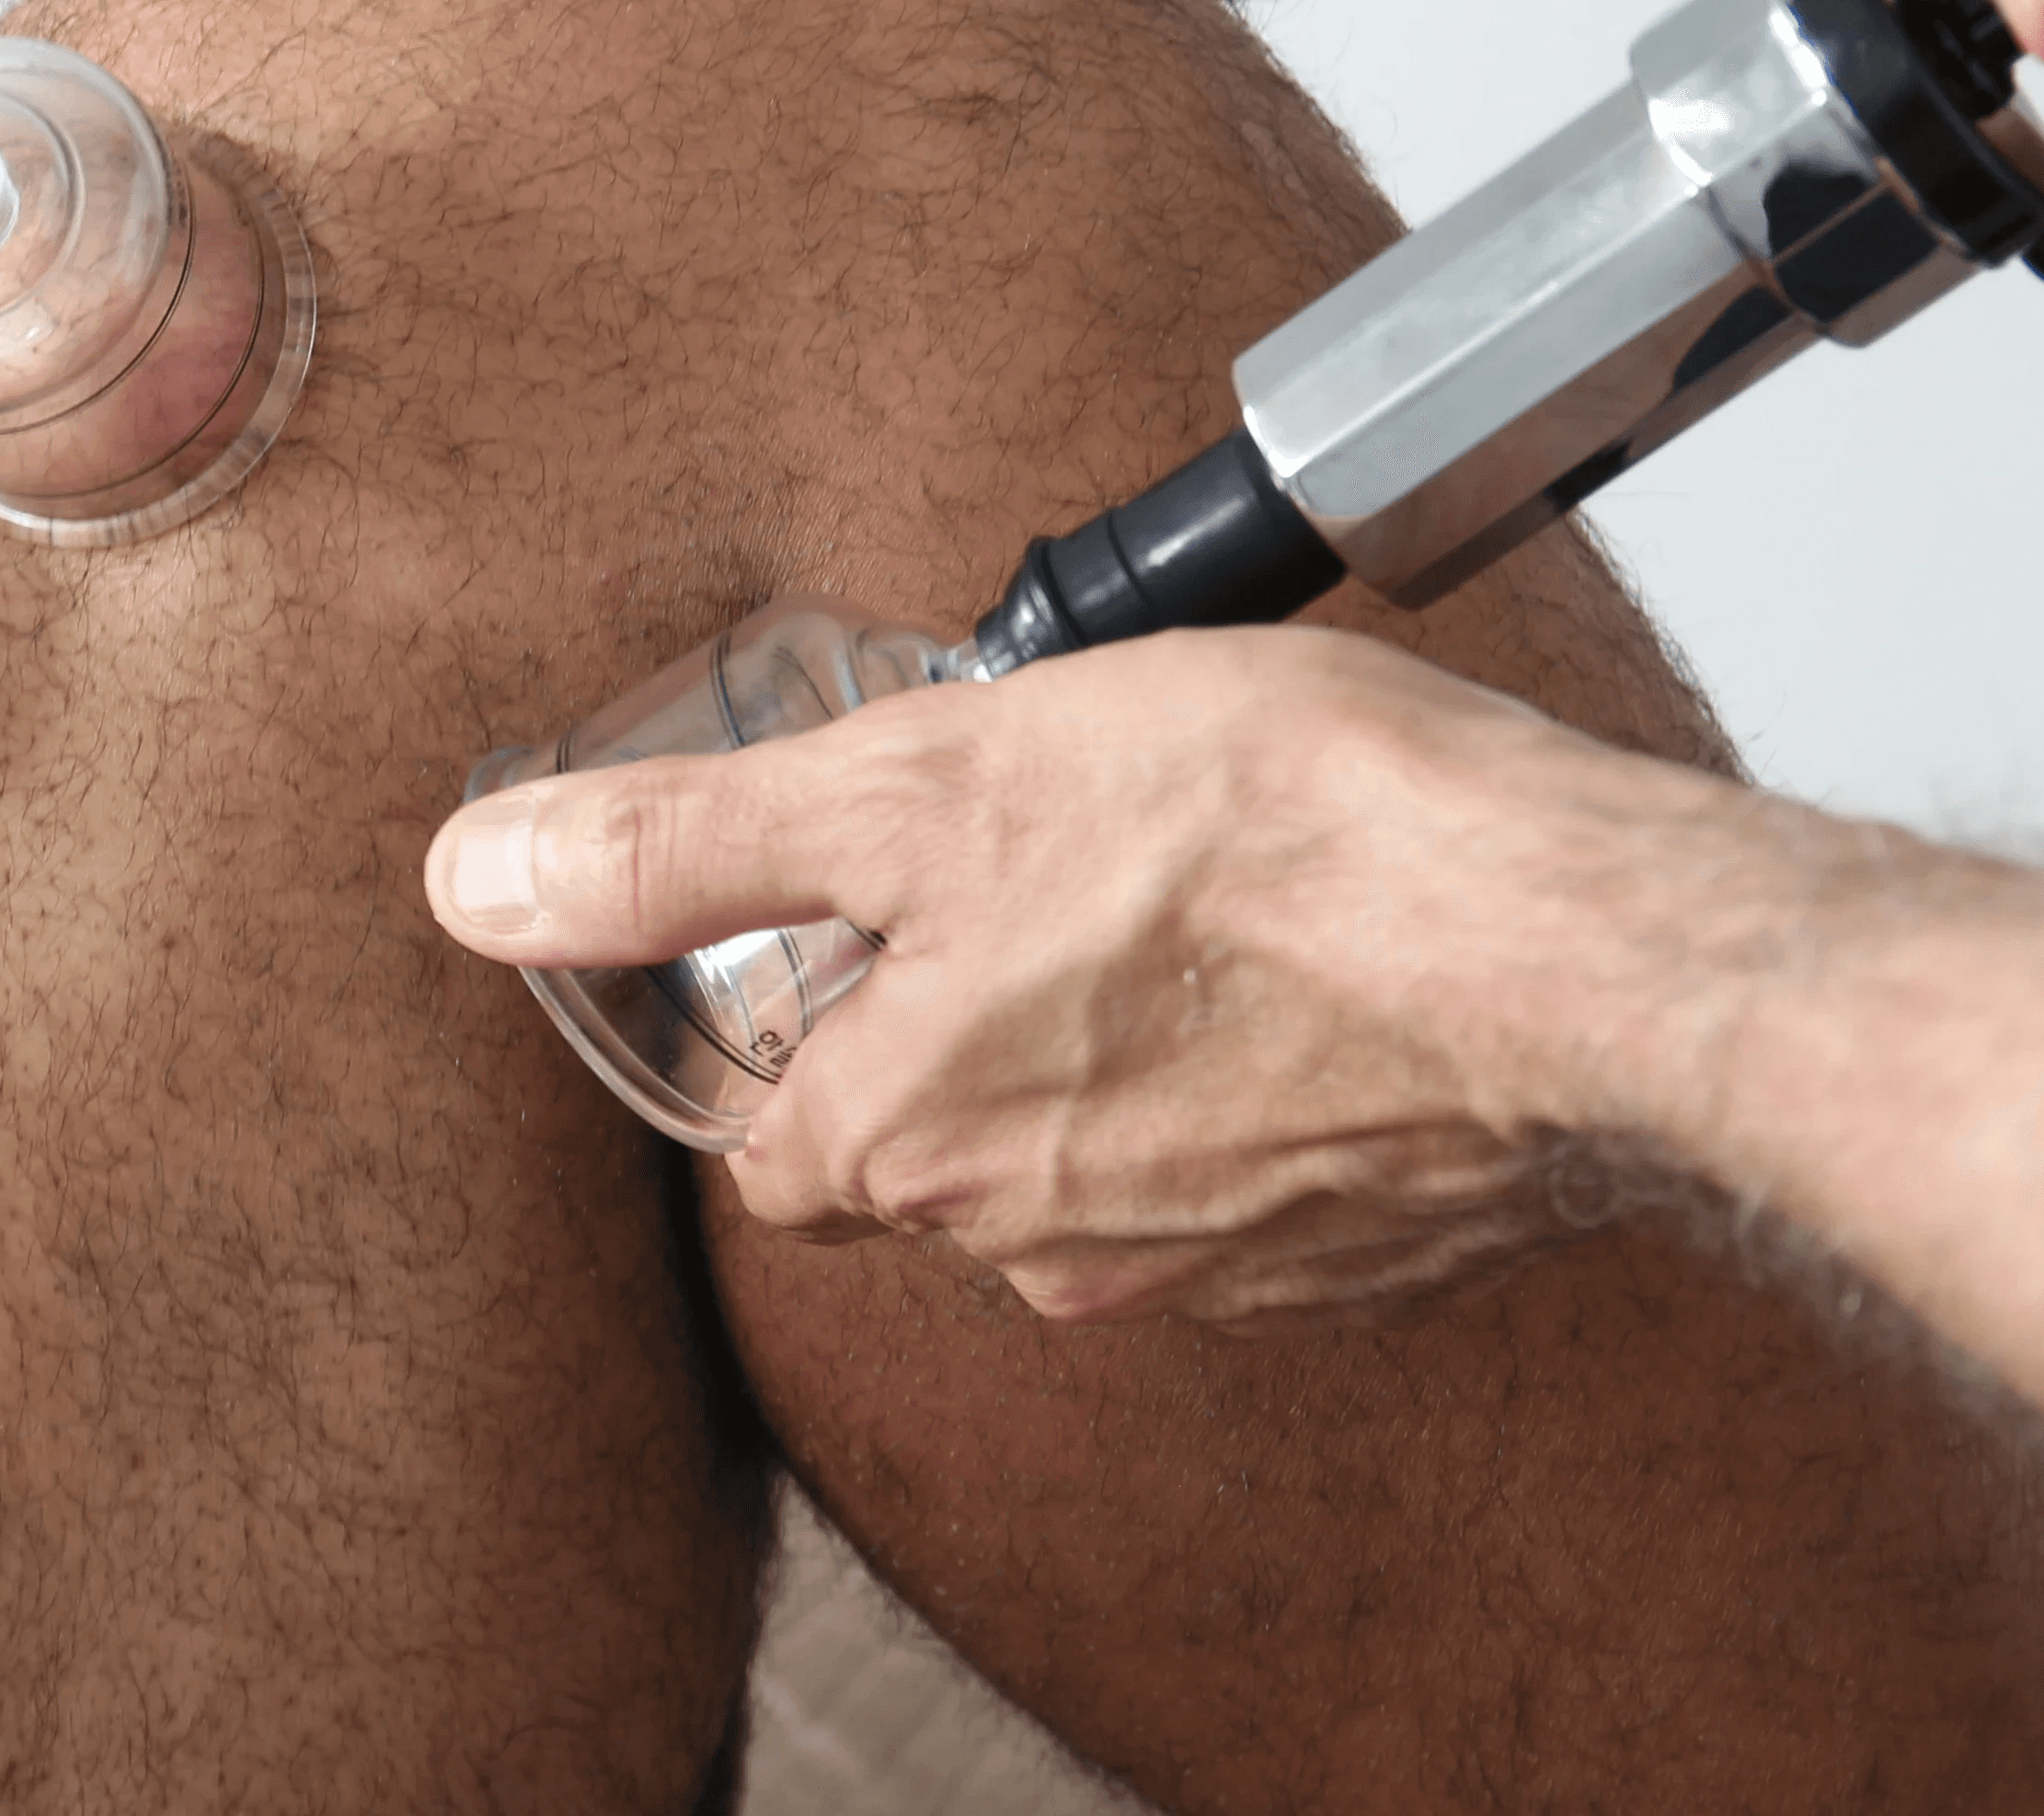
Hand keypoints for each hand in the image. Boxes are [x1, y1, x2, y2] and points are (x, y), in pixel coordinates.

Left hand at [425, 627, 1763, 1324]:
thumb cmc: (1265, 835)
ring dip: (1097, 1033)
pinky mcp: (1343, 1244)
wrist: (1568, 939)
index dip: (798, 1007)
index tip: (867, 908)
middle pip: (923, 1139)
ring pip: (1081, 1148)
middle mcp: (1041, 1245)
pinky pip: (1231, 1163)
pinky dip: (1235, 1072)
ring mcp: (1205, 1264)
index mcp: (908, 1146)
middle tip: (1039, 858)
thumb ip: (684, 847)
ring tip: (1179, 885)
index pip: (769, 1131)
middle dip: (951, 1010)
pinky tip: (1293, 960)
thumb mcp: (913, 778)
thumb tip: (475, 881)